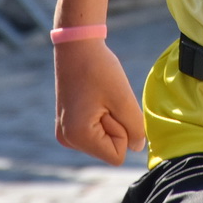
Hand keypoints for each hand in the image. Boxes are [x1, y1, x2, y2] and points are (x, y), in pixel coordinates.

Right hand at [53, 39, 145, 165]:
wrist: (78, 46)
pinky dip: (102, 116)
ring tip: (99, 97)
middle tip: (104, 98)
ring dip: (109, 119)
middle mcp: (67, 140)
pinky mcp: (68, 124)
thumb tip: (137, 147)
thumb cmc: (100, 69)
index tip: (111, 106)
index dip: (123, 131)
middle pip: (109, 148)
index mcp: (77, 137)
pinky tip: (94, 97)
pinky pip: (97, 131)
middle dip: (115, 124)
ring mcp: (66, 133)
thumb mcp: (124, 99)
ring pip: (104, 140)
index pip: (117, 156)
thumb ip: (135, 128)